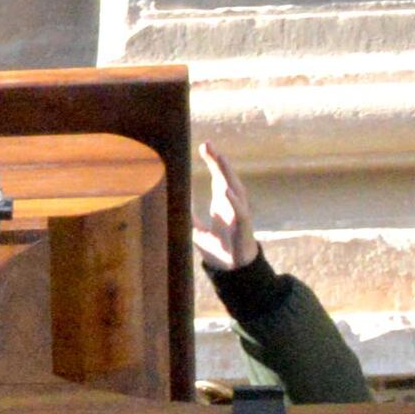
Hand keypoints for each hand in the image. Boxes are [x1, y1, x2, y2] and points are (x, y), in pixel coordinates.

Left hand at [192, 146, 259, 275]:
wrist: (231, 268)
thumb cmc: (217, 247)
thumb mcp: (196, 229)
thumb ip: (186, 216)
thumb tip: (170, 204)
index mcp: (223, 202)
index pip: (219, 176)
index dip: (214, 161)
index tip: (205, 146)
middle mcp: (233, 204)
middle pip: (227, 177)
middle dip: (218, 161)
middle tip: (208, 145)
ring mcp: (239, 213)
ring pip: (235, 189)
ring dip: (227, 174)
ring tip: (218, 158)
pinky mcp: (243, 227)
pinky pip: (240, 212)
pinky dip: (233, 202)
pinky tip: (225, 191)